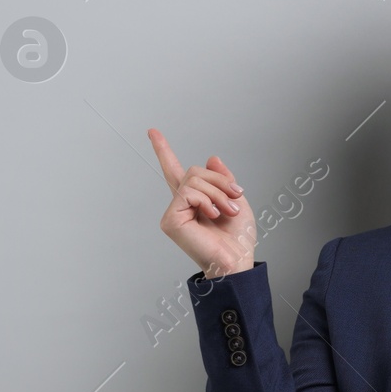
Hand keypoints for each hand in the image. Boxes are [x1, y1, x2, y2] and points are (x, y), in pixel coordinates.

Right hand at [148, 128, 256, 276]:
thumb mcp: (235, 199)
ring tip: (228, 211)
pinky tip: (211, 215)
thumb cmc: (238, 238)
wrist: (237, 260)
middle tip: (235, 196)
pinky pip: (188, 193)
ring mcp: (173, 212)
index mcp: (194, 200)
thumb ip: (222, 179)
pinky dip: (206, 200)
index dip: (163, 150)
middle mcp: (180, 205)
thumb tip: (211, 158)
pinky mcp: (170, 220)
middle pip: (193, 171)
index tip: (152, 131)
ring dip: (218, 192)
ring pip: (193, 180)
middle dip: (219, 180)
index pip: (175, 171)